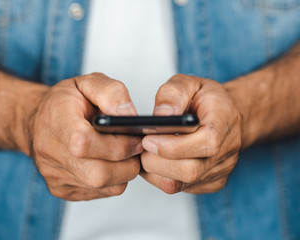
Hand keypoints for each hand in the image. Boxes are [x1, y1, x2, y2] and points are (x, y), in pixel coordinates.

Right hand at [29, 73, 142, 200]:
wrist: (42, 121)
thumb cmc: (67, 101)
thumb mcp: (89, 82)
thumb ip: (112, 93)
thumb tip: (129, 116)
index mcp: (55, 120)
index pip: (83, 143)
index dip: (117, 144)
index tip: (134, 136)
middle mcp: (50, 153)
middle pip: (98, 174)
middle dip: (127, 162)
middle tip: (135, 146)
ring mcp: (55, 176)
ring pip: (104, 186)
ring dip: (124, 171)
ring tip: (122, 151)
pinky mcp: (63, 190)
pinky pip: (101, 192)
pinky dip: (114, 178)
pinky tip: (110, 161)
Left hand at [140, 74, 241, 193]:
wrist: (224, 115)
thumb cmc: (206, 99)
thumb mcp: (190, 83)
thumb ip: (173, 93)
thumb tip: (161, 116)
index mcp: (225, 122)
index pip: (205, 144)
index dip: (173, 146)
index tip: (147, 139)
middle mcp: (227, 151)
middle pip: (190, 170)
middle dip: (157, 161)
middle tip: (140, 146)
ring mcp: (220, 170)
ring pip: (181, 183)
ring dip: (155, 170)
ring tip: (145, 152)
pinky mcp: (211, 182)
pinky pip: (180, 188)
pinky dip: (160, 176)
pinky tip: (156, 160)